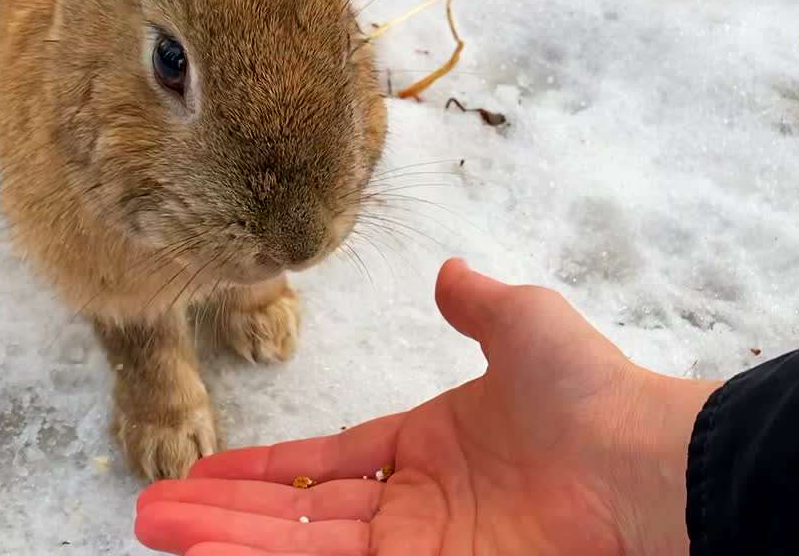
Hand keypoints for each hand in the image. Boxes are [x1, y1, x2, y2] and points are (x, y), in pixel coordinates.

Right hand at [134, 259, 721, 555]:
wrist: (645, 467)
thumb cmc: (593, 397)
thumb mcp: (526, 325)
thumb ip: (481, 304)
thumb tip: (452, 272)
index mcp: (429, 448)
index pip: (327, 466)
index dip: (267, 470)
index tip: (210, 472)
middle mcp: (417, 508)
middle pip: (298, 517)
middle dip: (223, 513)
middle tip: (153, 512)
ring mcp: (422, 550)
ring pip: (303, 550)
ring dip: (230, 541)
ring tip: (160, 531)